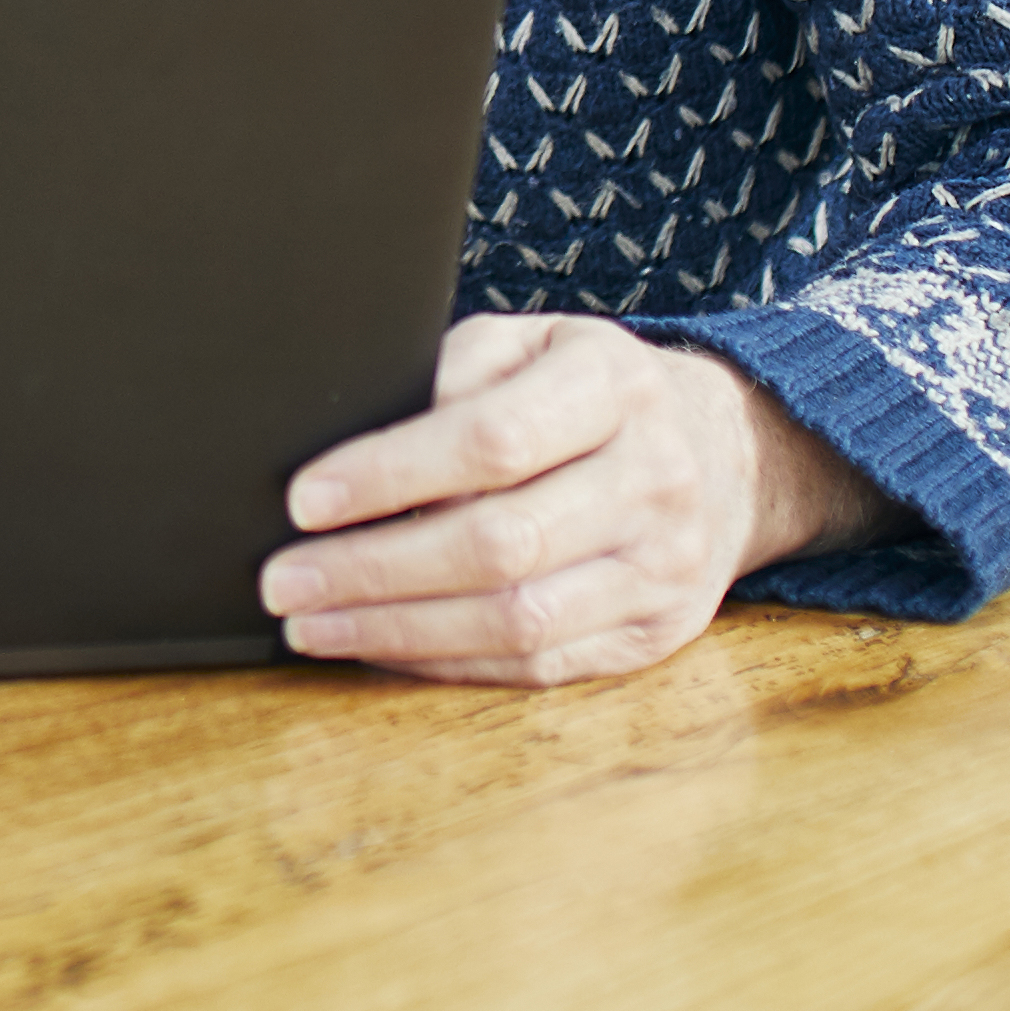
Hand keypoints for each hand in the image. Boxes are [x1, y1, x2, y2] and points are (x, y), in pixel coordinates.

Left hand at [258, 314, 895, 688]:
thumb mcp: (530, 345)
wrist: (725, 455)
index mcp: (614, 385)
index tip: (305, 499)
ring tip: (311, 625)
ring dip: (398, 630)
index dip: (391, 474)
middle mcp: (653, 478)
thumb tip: (343, 444)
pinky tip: (379, 647)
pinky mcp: (656, 633)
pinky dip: (446, 663)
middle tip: (284, 580)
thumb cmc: (589, 392)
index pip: (493, 439)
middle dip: (374, 569)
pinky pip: (538, 664)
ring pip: (519, 620)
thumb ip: (452, 378)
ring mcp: (664, 566)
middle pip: (500, 544)